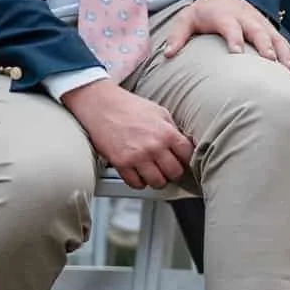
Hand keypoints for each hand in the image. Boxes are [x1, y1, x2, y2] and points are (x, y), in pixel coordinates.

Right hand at [59, 79, 193, 189]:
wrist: (102, 106)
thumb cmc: (130, 107)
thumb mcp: (160, 112)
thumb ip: (172, 130)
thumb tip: (183, 143)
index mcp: (167, 133)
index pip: (187, 155)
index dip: (187, 159)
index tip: (183, 160)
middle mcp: (154, 147)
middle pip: (174, 172)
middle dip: (174, 172)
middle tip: (170, 169)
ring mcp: (137, 157)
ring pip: (157, 182)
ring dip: (158, 180)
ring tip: (156, 174)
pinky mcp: (121, 164)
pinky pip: (136, 184)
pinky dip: (139, 182)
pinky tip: (140, 175)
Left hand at [162, 0, 289, 73]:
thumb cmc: (203, 12)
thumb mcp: (186, 19)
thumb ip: (178, 35)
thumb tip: (167, 55)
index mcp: (225, 15)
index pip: (230, 26)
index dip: (234, 38)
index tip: (236, 53)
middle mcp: (246, 18)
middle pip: (258, 31)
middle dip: (265, 45)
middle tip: (270, 61)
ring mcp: (261, 24)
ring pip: (276, 38)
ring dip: (284, 54)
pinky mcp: (270, 30)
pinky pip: (283, 43)